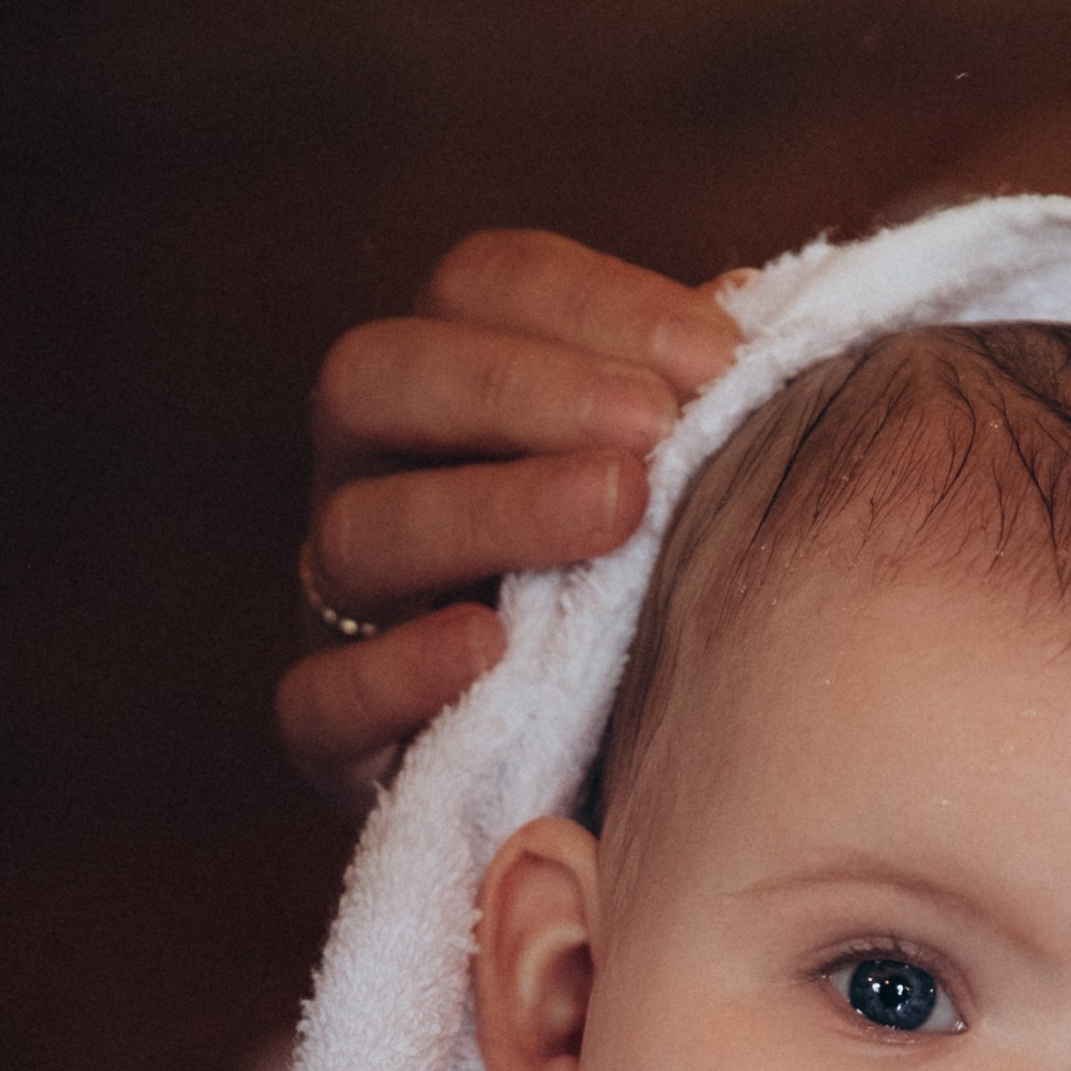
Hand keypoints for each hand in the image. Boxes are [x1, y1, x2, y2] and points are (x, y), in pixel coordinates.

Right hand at [280, 230, 737, 813]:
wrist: (612, 783)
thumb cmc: (656, 597)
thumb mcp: (686, 486)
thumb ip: (702, 401)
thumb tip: (751, 309)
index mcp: (454, 391)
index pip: (477, 287)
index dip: (587, 300)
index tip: (716, 355)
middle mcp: (375, 476)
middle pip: (378, 377)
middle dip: (517, 386)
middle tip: (651, 428)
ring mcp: (348, 606)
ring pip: (357, 530)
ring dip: (491, 509)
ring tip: (616, 515)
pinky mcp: (336, 740)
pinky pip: (319, 700)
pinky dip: (396, 672)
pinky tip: (489, 649)